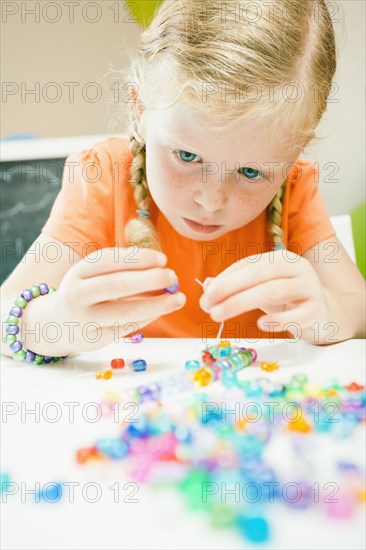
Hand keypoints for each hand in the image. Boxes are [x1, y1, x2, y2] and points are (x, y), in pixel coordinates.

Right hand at [54, 247, 185, 352]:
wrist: (55, 324)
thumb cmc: (85, 292)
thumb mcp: (93, 275)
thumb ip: (122, 271)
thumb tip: (162, 270)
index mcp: (79, 272)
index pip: (109, 260)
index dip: (138, 259)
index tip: (163, 259)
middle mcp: (78, 294)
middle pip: (116, 285)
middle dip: (149, 280)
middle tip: (172, 276)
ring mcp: (85, 319)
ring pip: (125, 312)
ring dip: (157, 305)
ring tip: (178, 298)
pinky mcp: (95, 338)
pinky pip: (127, 327)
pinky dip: (149, 317)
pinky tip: (162, 309)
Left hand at [199, 250, 331, 342]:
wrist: (325, 315)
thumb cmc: (288, 300)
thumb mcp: (260, 289)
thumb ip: (235, 286)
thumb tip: (207, 285)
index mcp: (281, 258)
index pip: (247, 264)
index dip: (224, 279)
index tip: (205, 295)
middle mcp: (296, 268)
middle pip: (258, 274)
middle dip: (228, 289)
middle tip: (207, 306)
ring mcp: (309, 288)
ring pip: (273, 291)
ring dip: (241, 303)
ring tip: (219, 315)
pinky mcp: (317, 311)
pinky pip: (296, 315)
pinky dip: (276, 320)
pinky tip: (259, 324)